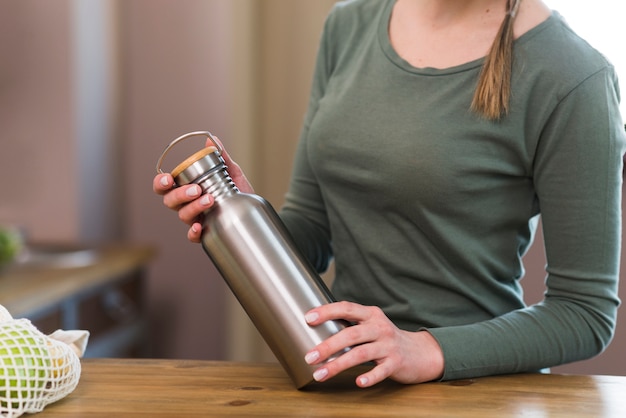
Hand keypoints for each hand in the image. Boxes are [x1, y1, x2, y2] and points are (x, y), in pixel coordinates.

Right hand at [152, 135, 253, 242]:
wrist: (255, 212)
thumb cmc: (238, 192)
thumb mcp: (232, 172)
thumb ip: (221, 157)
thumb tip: (212, 139)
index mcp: (187, 188)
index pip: (165, 186)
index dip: (160, 183)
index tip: (168, 179)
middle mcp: (187, 204)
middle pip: (170, 201)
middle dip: (180, 194)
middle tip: (197, 189)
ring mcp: (195, 219)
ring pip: (182, 215)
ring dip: (193, 207)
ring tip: (210, 199)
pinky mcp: (205, 233)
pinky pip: (193, 236)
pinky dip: (193, 232)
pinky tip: (200, 226)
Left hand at [304, 301, 444, 386]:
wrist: (419, 352)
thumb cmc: (386, 339)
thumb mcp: (371, 325)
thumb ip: (350, 325)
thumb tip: (316, 329)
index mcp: (370, 314)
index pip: (346, 308)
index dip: (327, 311)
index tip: (308, 318)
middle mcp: (380, 327)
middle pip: (351, 334)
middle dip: (328, 345)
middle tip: (310, 357)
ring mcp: (389, 345)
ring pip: (361, 354)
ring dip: (338, 365)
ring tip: (320, 374)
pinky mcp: (396, 363)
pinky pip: (381, 370)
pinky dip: (370, 376)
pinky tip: (358, 382)